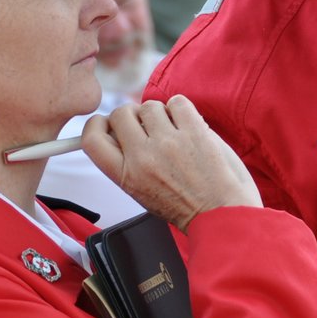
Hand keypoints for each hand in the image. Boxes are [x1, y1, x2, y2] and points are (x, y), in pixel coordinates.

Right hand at [81, 96, 260, 229]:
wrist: (224, 216)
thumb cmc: (187, 205)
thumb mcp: (142, 192)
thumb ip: (127, 162)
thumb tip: (116, 132)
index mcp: (126, 176)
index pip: (92, 139)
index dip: (97, 124)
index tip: (108, 123)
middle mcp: (143, 157)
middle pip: (120, 114)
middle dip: (132, 115)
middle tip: (148, 127)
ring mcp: (169, 142)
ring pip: (150, 105)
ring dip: (161, 113)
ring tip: (174, 132)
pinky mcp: (194, 132)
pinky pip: (177, 101)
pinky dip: (182, 109)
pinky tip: (189, 126)